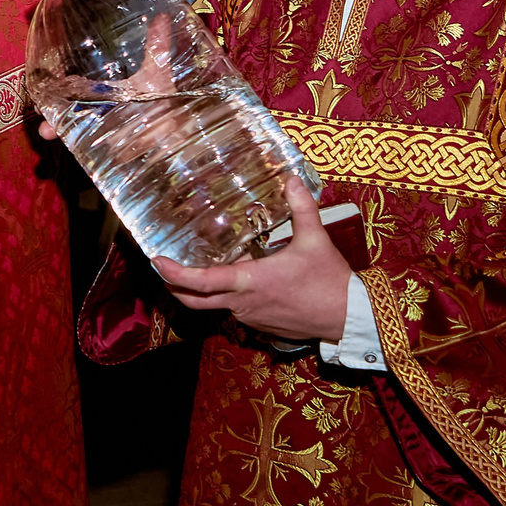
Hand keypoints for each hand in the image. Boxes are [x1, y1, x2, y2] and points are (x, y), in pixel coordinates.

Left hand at [153, 179, 349, 342]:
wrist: (349, 317)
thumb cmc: (329, 280)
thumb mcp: (315, 239)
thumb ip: (302, 208)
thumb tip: (290, 179)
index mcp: (249, 281)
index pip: (200, 282)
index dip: (174, 273)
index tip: (156, 261)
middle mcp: (242, 304)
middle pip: (194, 301)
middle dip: (173, 286)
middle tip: (162, 267)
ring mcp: (249, 318)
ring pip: (214, 307)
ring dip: (203, 290)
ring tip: (198, 267)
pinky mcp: (260, 326)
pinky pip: (234, 312)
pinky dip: (227, 298)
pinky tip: (235, 280)